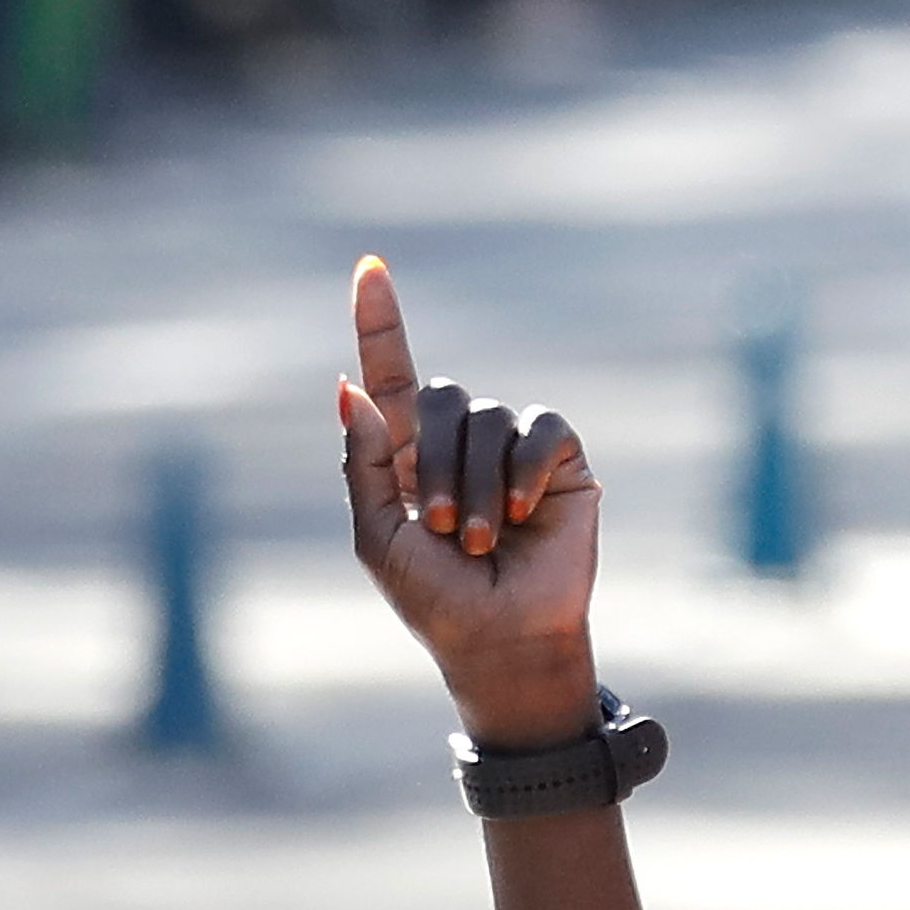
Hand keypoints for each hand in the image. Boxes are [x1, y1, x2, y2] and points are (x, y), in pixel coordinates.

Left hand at [338, 256, 600, 750]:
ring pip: (487, 417)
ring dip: (478, 485)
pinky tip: (524, 513)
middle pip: (440, 396)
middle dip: (434, 460)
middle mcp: (460, 443)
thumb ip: (363, 463)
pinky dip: (526, 470)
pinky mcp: (560, 460)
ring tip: (482, 542)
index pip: (393, 375)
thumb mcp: (379, 536)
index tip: (370, 267)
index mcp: (408, 456)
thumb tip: (348, 385)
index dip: (380, 322)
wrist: (502, 642)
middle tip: (443, 527)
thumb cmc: (435, 601)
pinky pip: (540, 430)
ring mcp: (512, 448)